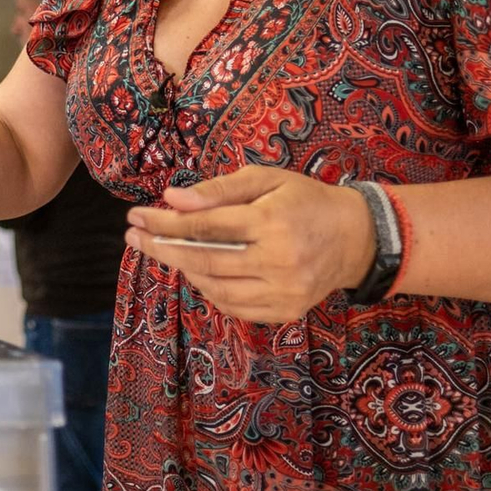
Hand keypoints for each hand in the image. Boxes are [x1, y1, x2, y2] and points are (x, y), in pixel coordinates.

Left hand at [126, 166, 375, 322]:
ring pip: (215, 288)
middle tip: (134, 237)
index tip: (137, 216)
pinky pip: (234, 307)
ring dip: (184, 270)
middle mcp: (278, 260)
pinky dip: (209, 290)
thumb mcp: (266, 179)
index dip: (165, 223)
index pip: (205, 225)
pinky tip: (197, 272)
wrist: (356, 238)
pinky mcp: (287, 311)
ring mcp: (284, 291)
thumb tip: (172, 199)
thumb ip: (219, 189)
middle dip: (162, 248)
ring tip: (166, 251)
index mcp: (272, 221)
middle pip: (204, 259)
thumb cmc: (306, 200)